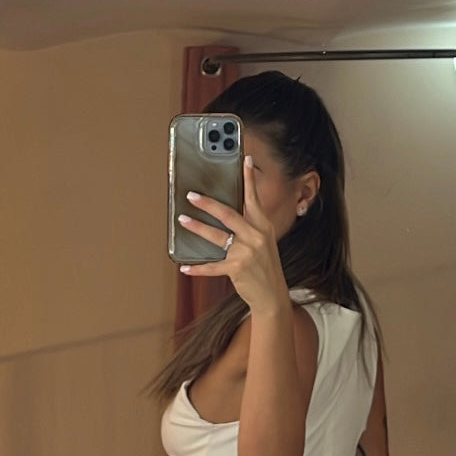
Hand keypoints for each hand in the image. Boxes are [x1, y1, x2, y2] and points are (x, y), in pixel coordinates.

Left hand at [177, 155, 288, 314]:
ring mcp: (246, 253)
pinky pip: (212, 266)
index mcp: (263, 227)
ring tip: (182, 220)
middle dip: (208, 204)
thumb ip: (249, 228)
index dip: (249, 179)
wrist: (272, 296)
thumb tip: (225, 215)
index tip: (244, 160)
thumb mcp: (263, 243)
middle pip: (228, 214)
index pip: (254, 199)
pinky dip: (197, 268)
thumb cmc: (265, 268)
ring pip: (216, 236)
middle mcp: (256, 237)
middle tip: (192, 195)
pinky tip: (185, 267)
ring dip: (197, 228)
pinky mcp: (237, 269)